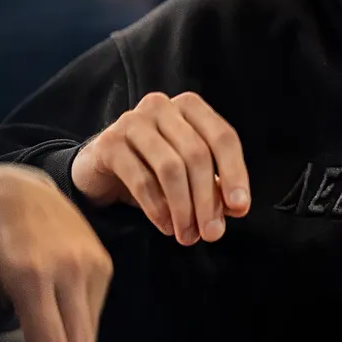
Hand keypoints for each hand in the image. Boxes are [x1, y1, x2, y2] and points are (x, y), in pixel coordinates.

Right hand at [71, 91, 250, 244]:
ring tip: (188, 235)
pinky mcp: (109, 144)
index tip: (240, 208)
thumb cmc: (151, 169)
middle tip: (212, 233)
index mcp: (190, 107)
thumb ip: (214, 185)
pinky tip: (166, 226)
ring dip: (184, 208)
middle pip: (197, 154)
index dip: (235, 173)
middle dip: (208, 199)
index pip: (223, 137)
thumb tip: (236, 207)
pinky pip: (141, 180)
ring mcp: (133, 122)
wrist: (100, 170)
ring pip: (170, 167)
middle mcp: (162, 107)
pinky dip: (158, 208)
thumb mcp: (188, 174)